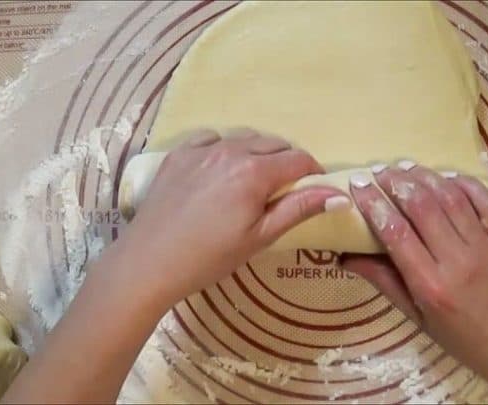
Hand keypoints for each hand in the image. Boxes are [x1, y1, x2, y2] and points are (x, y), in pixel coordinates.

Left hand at [113, 128, 346, 306]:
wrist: (148, 263)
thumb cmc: (209, 258)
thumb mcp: (260, 238)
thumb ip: (299, 209)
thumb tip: (339, 195)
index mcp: (254, 172)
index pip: (299, 159)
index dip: (312, 174)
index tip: (312, 192)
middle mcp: (230, 150)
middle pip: (274, 144)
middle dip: (287, 163)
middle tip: (282, 193)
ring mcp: (200, 148)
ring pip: (244, 138)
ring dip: (257, 154)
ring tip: (251, 183)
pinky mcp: (178, 153)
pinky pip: (212, 137)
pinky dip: (225, 148)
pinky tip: (220, 171)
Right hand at [342, 164, 487, 380]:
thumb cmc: (460, 336)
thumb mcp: (415, 316)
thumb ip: (383, 281)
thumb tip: (345, 256)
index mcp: (430, 285)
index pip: (396, 232)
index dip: (374, 204)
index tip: (358, 186)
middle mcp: (457, 261)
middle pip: (422, 207)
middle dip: (396, 182)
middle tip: (379, 170)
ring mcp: (486, 246)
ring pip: (451, 198)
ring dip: (425, 176)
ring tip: (405, 166)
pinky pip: (485, 200)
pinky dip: (464, 183)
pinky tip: (445, 175)